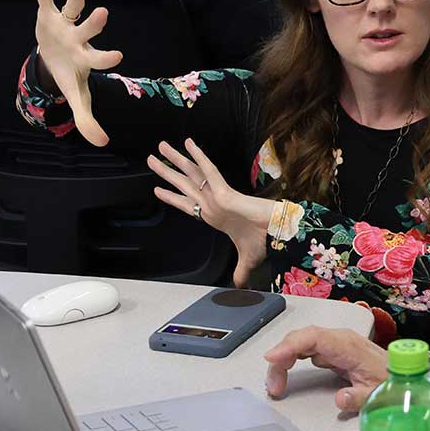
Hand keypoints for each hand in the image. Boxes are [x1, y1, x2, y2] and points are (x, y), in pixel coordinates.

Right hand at [31, 0, 122, 146]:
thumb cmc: (71, 77)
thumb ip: (88, 120)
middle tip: (105, 14)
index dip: (107, 58)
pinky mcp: (49, 14)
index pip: (99, 59)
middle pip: (88, 30)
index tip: (119, 56)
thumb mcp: (77, 99)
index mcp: (86, 60)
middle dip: (95, 24)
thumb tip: (103, 143)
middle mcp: (79, 39)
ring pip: (73, 9)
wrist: (54, 60)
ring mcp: (65, 25)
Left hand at [149, 139, 272, 287]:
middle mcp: (212, 203)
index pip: (188, 204)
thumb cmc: (265, 240)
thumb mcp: (247, 260)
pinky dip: (198, 157)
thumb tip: (240, 287)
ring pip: (191, 174)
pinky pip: (209, 170)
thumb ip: (240, 272)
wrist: (278, 233)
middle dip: (166, 172)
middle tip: (152, 159)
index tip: (158, 190)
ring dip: (175, 160)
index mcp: (215, 216)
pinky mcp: (224, 192)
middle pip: (184, 184)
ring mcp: (217, 196)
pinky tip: (188, 143)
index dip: (172, 197)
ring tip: (161, 146)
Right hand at [264, 325, 387, 413]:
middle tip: (273, 385)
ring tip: (276, 385)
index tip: (272, 357)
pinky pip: (306, 349)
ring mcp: (334, 343)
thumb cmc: (389, 380)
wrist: (401, 373)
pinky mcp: (332, 350)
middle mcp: (339, 339)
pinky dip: (291, 359)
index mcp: (348, 346)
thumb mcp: (376, 395)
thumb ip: (358, 398)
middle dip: (281, 357)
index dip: (290, 345)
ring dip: (284, 360)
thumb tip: (340, 400)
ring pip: (301, 343)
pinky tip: (285, 373)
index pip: (313, 337)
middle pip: (302, 338)